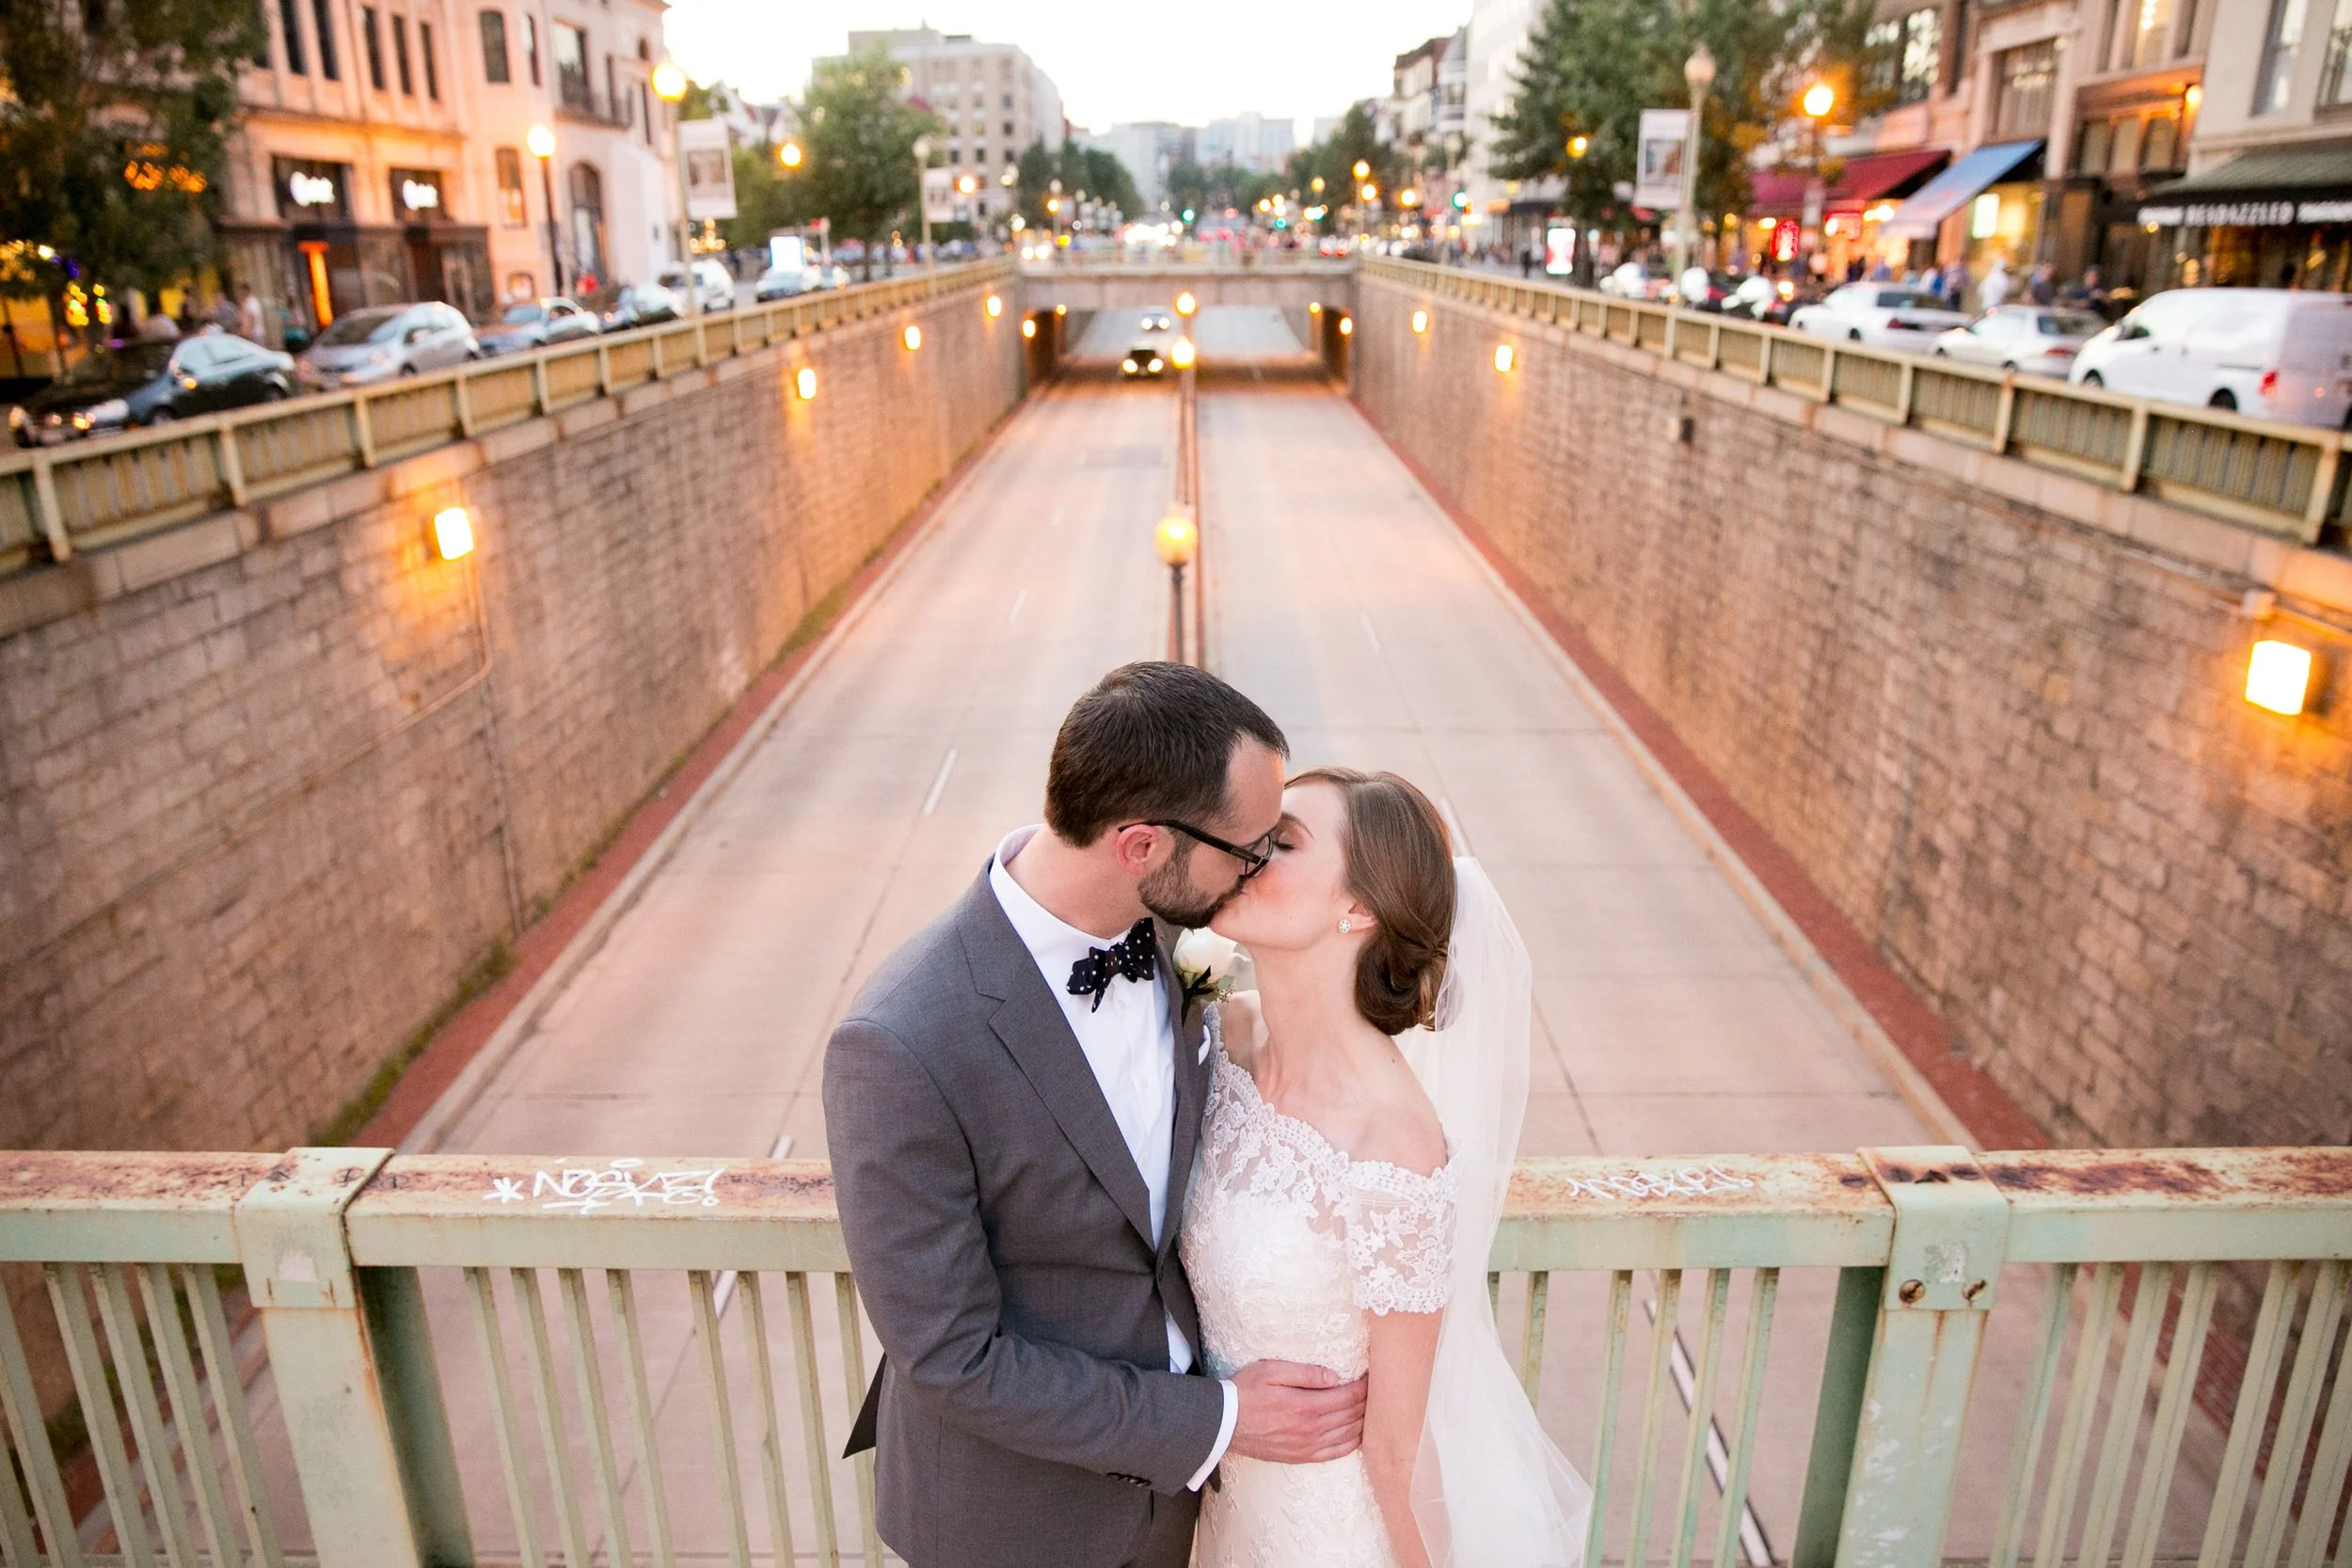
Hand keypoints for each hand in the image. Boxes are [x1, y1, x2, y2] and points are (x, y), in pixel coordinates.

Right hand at [1225, 1360, 1366, 1464]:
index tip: (1372, 1376)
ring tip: (1371, 1409)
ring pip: (1348, 1436)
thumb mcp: (1271, 1370)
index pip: (1348, 1396)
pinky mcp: (1300, 1457)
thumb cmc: (1246, 1391)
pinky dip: (1351, 1444)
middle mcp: (1310, 1429)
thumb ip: (1305, 1373)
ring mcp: (1306, 1446)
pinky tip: (1357, 1435)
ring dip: (1363, 1422)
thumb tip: (1334, 1376)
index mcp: (1305, 1405)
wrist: (1223, 1423)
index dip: (1364, 1386)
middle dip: (1368, 1402)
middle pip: (1352, 1416)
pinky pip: (1334, 1453)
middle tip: (1377, 1390)